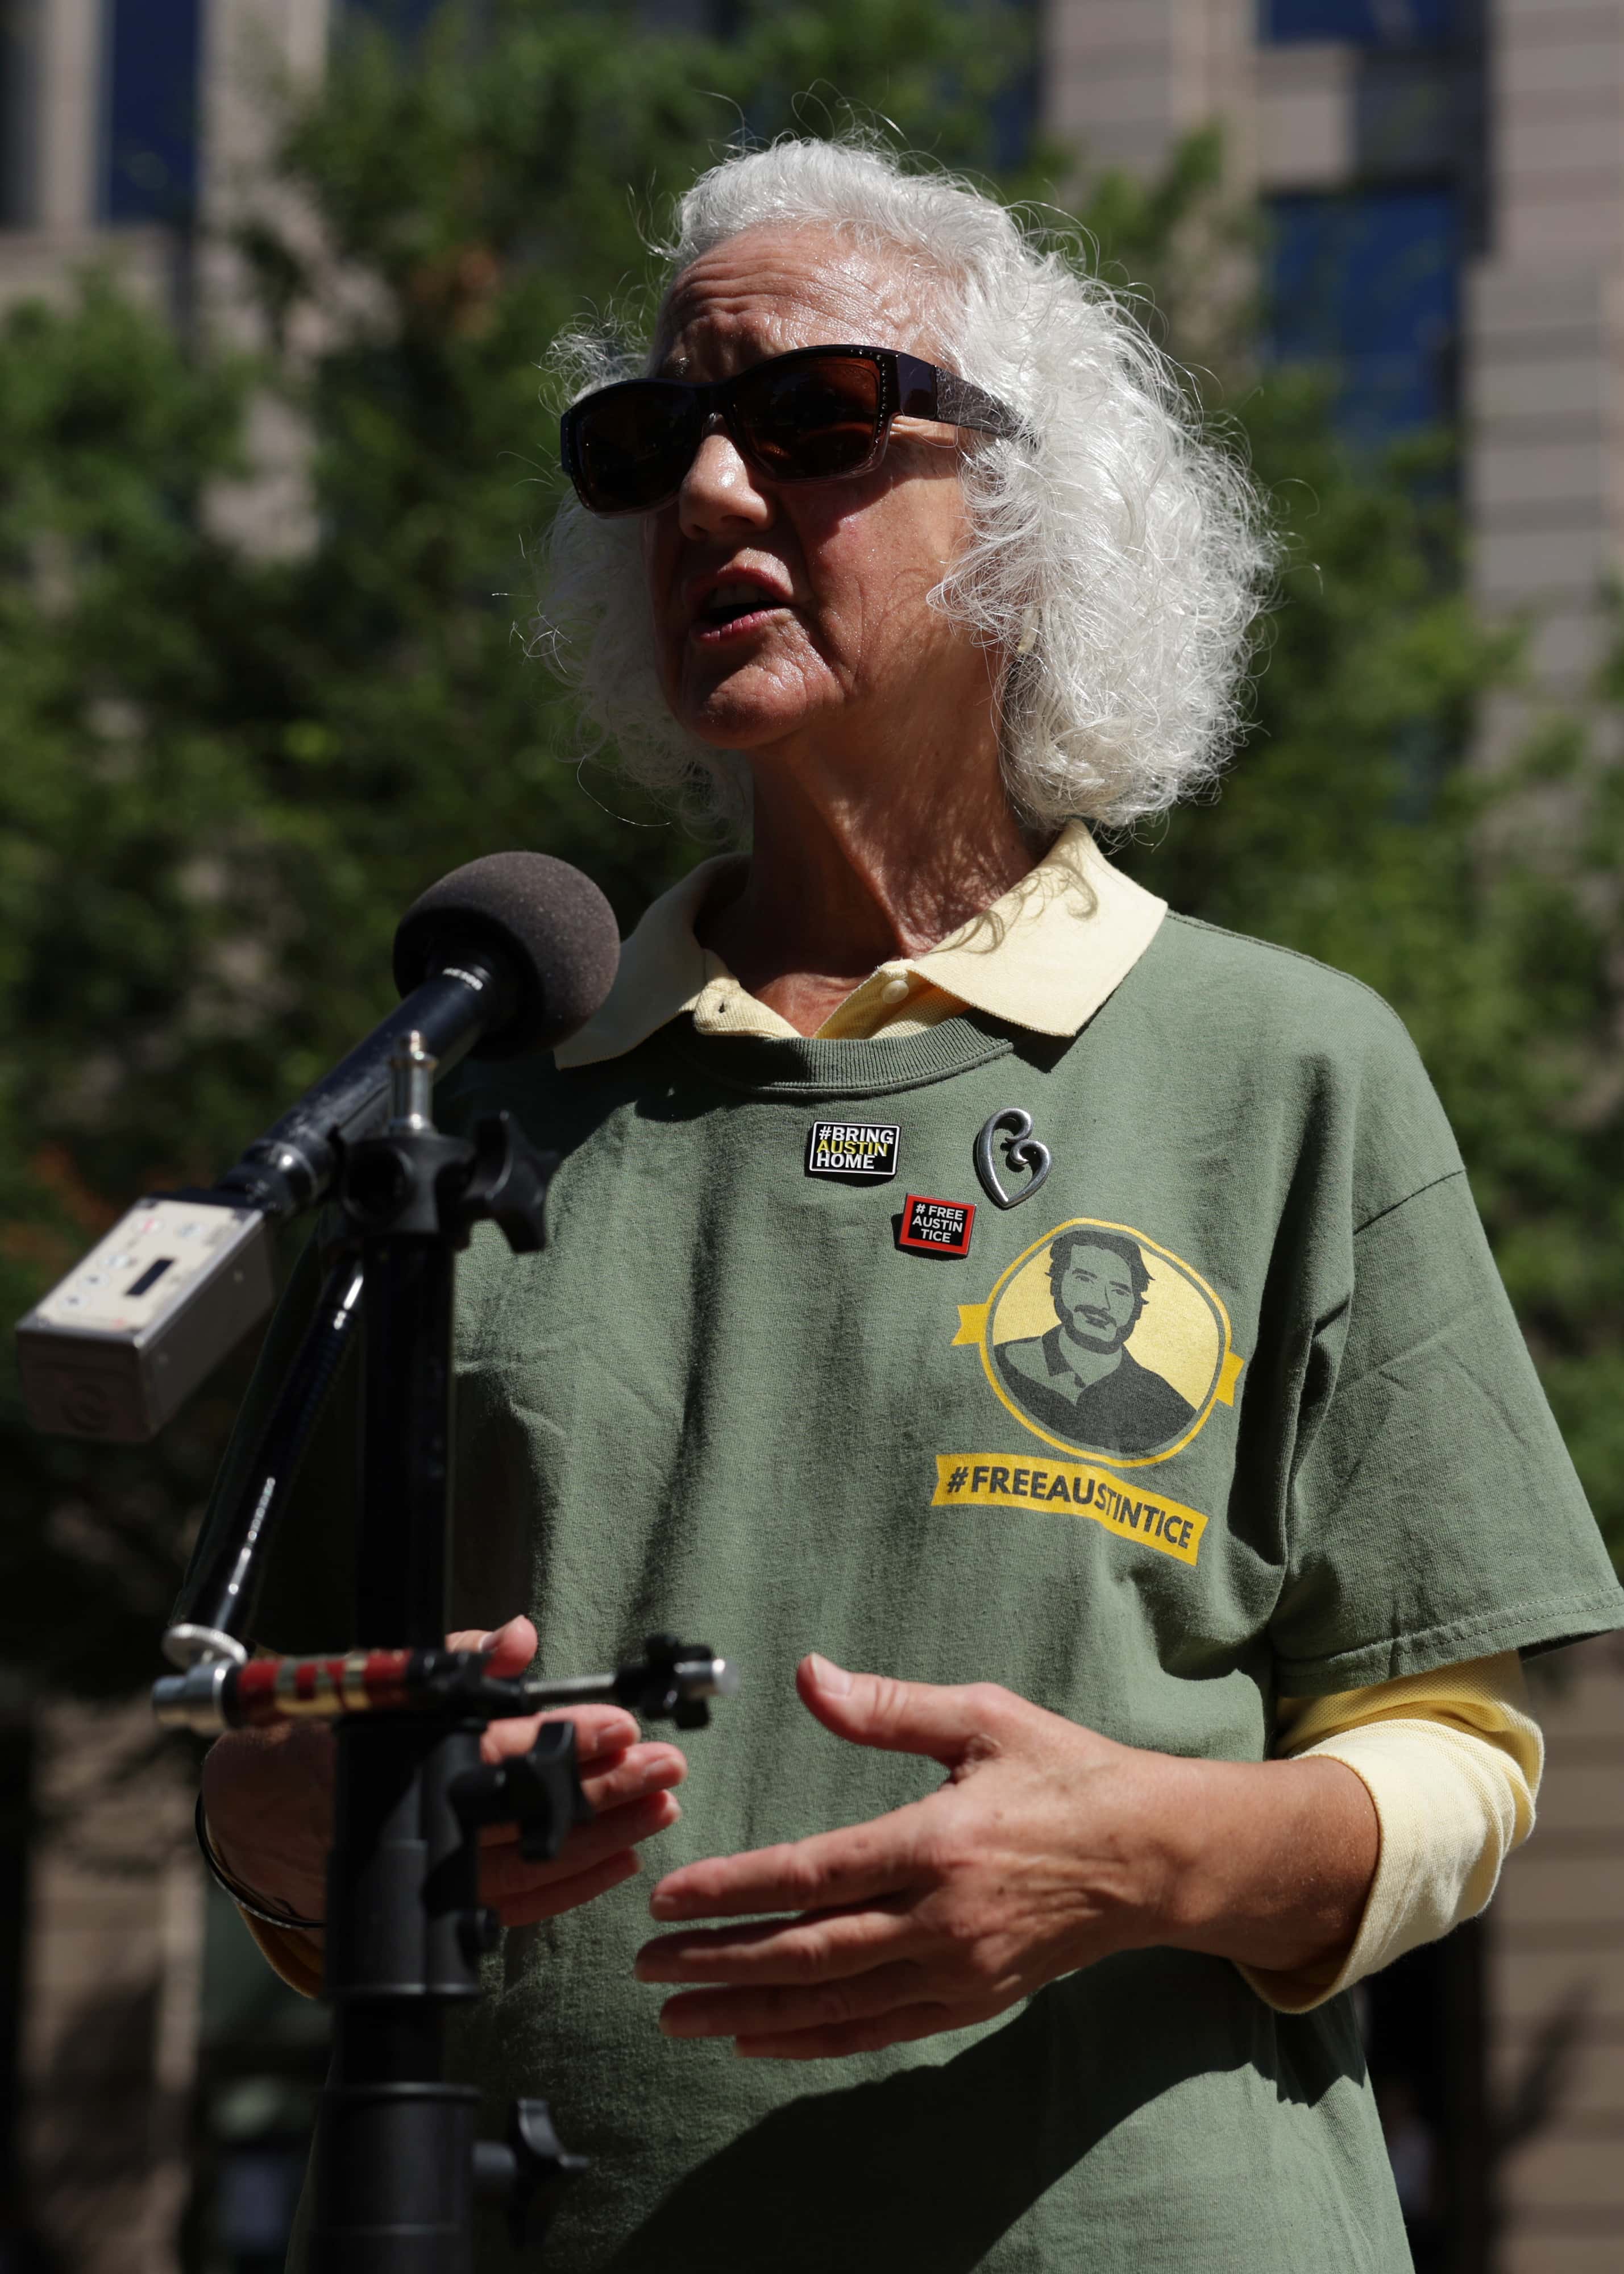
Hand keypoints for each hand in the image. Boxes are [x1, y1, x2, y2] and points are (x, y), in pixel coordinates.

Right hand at [201, 1615, 687, 1931]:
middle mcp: (420, 1823)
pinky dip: (573, 1885)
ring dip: (605, 1837)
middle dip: (607, 1788)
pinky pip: (518, 1909)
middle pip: (531, 1811)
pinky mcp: (437, 1915)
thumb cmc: (348, 1733)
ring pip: (532, 1866)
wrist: (271, 1812)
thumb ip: (460, 1659)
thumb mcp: (394, 1682)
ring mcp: (429, 1878)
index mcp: (409, 1758)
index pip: (503, 1748)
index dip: (569, 1738)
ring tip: (662, 1806)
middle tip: (667, 1765)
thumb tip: (518, 1635)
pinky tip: (621, 1858)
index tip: (625, 1725)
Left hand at [634, 1655, 1375, 2059]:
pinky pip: (877, 2029)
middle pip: (807, 1950)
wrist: (1154, 1856)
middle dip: (718, 1962)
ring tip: (680, 2018)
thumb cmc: (1065, 1773)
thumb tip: (806, 1675)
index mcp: (937, 1840)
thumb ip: (887, 1707)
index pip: (810, 1875)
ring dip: (749, 2011)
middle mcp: (942, 1917)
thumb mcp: (983, 1717)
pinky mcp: (972, 1999)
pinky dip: (813, 2039)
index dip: (730, 1892)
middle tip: (648, 1970)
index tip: (666, 1903)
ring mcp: (957, 1968)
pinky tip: (760, 2038)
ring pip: (834, 2001)